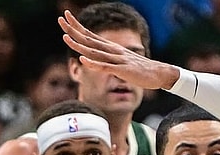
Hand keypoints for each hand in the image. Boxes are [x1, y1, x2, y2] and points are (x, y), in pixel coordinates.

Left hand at [58, 11, 179, 89]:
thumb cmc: (140, 69)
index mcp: (111, 48)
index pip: (90, 34)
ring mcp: (117, 59)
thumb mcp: (122, 61)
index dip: (77, 26)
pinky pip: (105, 67)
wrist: (160, 74)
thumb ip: (109, 59)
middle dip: (73, 29)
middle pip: (89, 38)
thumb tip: (98, 59)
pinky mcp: (122, 70)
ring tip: (65, 37)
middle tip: (60, 19)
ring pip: (94, 51)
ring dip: (79, 45)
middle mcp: (113, 50)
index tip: (66, 16)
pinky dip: (93, 63)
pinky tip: (83, 60)